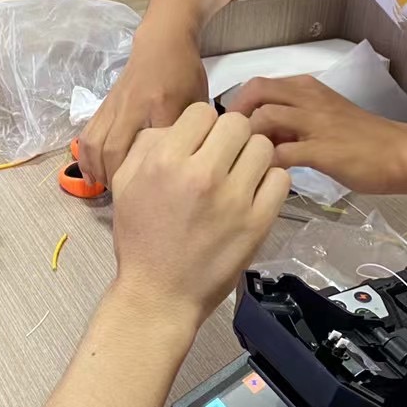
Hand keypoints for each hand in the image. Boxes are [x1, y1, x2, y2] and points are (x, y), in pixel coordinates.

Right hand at [79, 30, 208, 185]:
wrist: (162, 42)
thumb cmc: (184, 74)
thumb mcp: (197, 101)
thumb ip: (194, 132)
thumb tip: (187, 166)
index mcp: (161, 104)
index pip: (151, 146)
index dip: (148, 175)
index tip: (154, 196)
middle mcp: (132, 106)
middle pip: (112, 149)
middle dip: (115, 179)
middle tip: (126, 199)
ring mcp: (114, 106)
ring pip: (94, 143)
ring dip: (96, 170)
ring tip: (106, 189)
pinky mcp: (104, 106)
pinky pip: (87, 134)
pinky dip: (86, 158)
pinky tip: (92, 174)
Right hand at [110, 103, 289, 326]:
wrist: (159, 295)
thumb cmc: (140, 240)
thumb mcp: (125, 184)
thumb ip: (147, 145)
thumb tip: (179, 127)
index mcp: (166, 161)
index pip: (202, 112)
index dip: (201, 125)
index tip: (200, 145)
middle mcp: (202, 173)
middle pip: (236, 123)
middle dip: (230, 136)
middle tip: (223, 157)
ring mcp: (233, 198)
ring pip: (262, 147)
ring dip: (252, 156)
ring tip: (240, 176)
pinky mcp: (258, 222)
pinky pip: (280, 179)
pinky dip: (270, 182)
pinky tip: (254, 194)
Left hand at [227, 75, 406, 194]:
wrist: (400, 154)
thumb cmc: (362, 139)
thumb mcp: (323, 117)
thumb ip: (292, 121)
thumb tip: (259, 134)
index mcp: (307, 88)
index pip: (258, 84)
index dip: (238, 105)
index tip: (230, 129)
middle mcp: (308, 98)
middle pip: (255, 91)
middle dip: (235, 116)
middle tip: (228, 142)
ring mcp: (315, 123)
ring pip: (264, 118)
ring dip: (248, 139)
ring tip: (246, 161)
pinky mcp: (322, 151)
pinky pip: (280, 153)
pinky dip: (266, 164)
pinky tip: (265, 177)